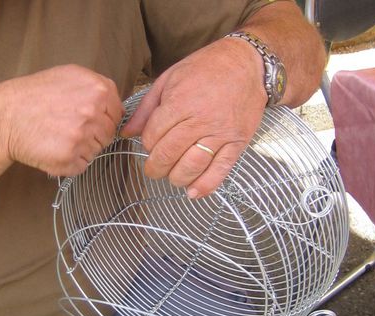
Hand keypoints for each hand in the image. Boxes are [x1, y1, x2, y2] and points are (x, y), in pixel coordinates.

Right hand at [0, 64, 123, 176]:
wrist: (6, 116)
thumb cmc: (34, 95)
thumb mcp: (69, 75)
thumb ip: (96, 88)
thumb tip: (113, 105)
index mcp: (99, 89)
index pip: (117, 113)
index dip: (103, 118)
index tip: (88, 119)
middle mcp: (94, 112)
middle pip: (108, 133)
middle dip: (93, 134)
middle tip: (68, 128)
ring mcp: (83, 137)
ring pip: (96, 150)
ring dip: (81, 148)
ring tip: (58, 137)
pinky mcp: (71, 158)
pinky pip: (82, 165)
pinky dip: (70, 162)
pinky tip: (54, 148)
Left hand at [120, 38, 267, 198]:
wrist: (247, 64)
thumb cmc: (206, 68)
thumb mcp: (169, 78)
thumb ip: (146, 108)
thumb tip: (127, 133)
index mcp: (180, 102)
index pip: (153, 136)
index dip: (147, 145)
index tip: (149, 145)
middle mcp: (199, 121)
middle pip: (169, 154)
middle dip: (155, 167)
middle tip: (154, 169)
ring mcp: (220, 134)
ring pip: (191, 166)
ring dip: (176, 178)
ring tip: (172, 177)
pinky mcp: (237, 143)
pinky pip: (220, 170)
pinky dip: (205, 185)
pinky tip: (193, 192)